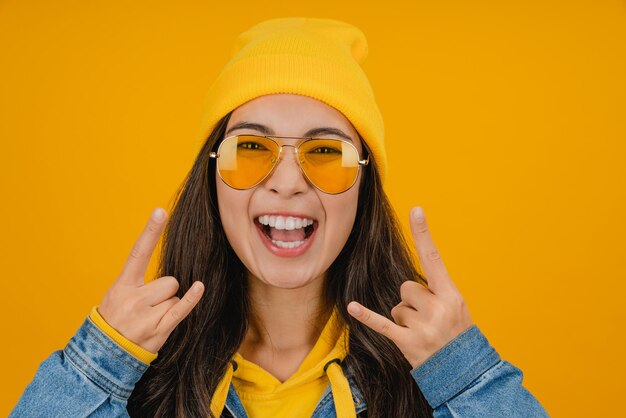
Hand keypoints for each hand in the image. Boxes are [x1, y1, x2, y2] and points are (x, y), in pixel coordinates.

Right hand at [98, 208, 204, 352]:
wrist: (104, 354)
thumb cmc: (115, 319)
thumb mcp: (117, 295)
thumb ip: (138, 282)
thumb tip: (168, 274)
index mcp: (122, 285)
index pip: (138, 253)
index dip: (150, 231)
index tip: (160, 211)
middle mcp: (133, 298)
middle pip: (169, 280)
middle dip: (165, 291)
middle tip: (149, 307)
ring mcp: (146, 315)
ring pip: (175, 296)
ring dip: (168, 306)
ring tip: (150, 319)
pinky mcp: (158, 330)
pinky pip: (180, 309)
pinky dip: (191, 299)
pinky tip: (200, 287)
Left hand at [347, 207, 473, 368]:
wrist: (464, 372)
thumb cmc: (457, 335)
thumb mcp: (456, 308)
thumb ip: (436, 291)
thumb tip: (409, 285)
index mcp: (451, 295)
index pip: (433, 258)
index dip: (423, 234)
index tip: (416, 209)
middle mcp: (438, 308)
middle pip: (406, 287)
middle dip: (412, 302)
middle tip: (427, 320)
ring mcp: (422, 326)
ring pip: (397, 307)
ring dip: (404, 320)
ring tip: (422, 334)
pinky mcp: (407, 343)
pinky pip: (382, 323)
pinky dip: (366, 316)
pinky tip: (353, 307)